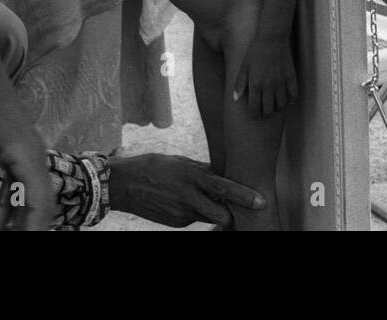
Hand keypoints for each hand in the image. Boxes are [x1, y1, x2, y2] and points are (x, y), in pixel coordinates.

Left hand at [0, 32, 55, 230]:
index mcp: (31, 160)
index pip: (40, 208)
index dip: (31, 231)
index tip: (13, 241)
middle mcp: (38, 157)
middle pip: (42, 203)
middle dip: (27, 224)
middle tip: (3, 234)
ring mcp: (32, 150)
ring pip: (33, 192)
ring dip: (18, 212)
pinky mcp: (22, 145)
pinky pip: (24, 178)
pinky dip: (13, 196)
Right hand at [108, 154, 265, 227]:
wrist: (124, 185)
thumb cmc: (153, 167)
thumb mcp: (180, 162)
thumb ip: (203, 171)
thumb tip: (224, 175)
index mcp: (190, 177)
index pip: (224, 188)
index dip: (244, 196)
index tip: (262, 201)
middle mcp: (188, 198)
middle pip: (222, 215)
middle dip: (231, 213)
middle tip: (233, 205)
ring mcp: (181, 214)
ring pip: (208, 217)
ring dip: (212, 210)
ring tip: (201, 197)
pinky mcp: (175, 224)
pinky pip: (194, 219)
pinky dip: (196, 212)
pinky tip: (182, 201)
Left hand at [233, 34, 298, 117]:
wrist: (272, 38)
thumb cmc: (255, 51)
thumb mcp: (244, 67)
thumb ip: (239, 84)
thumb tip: (235, 99)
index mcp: (255, 84)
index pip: (254, 108)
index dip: (254, 116)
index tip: (254, 118)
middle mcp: (269, 86)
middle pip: (269, 109)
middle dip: (265, 115)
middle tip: (264, 114)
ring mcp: (281, 82)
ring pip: (282, 105)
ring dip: (278, 109)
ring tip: (275, 108)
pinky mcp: (291, 77)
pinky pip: (294, 94)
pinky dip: (291, 100)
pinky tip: (288, 100)